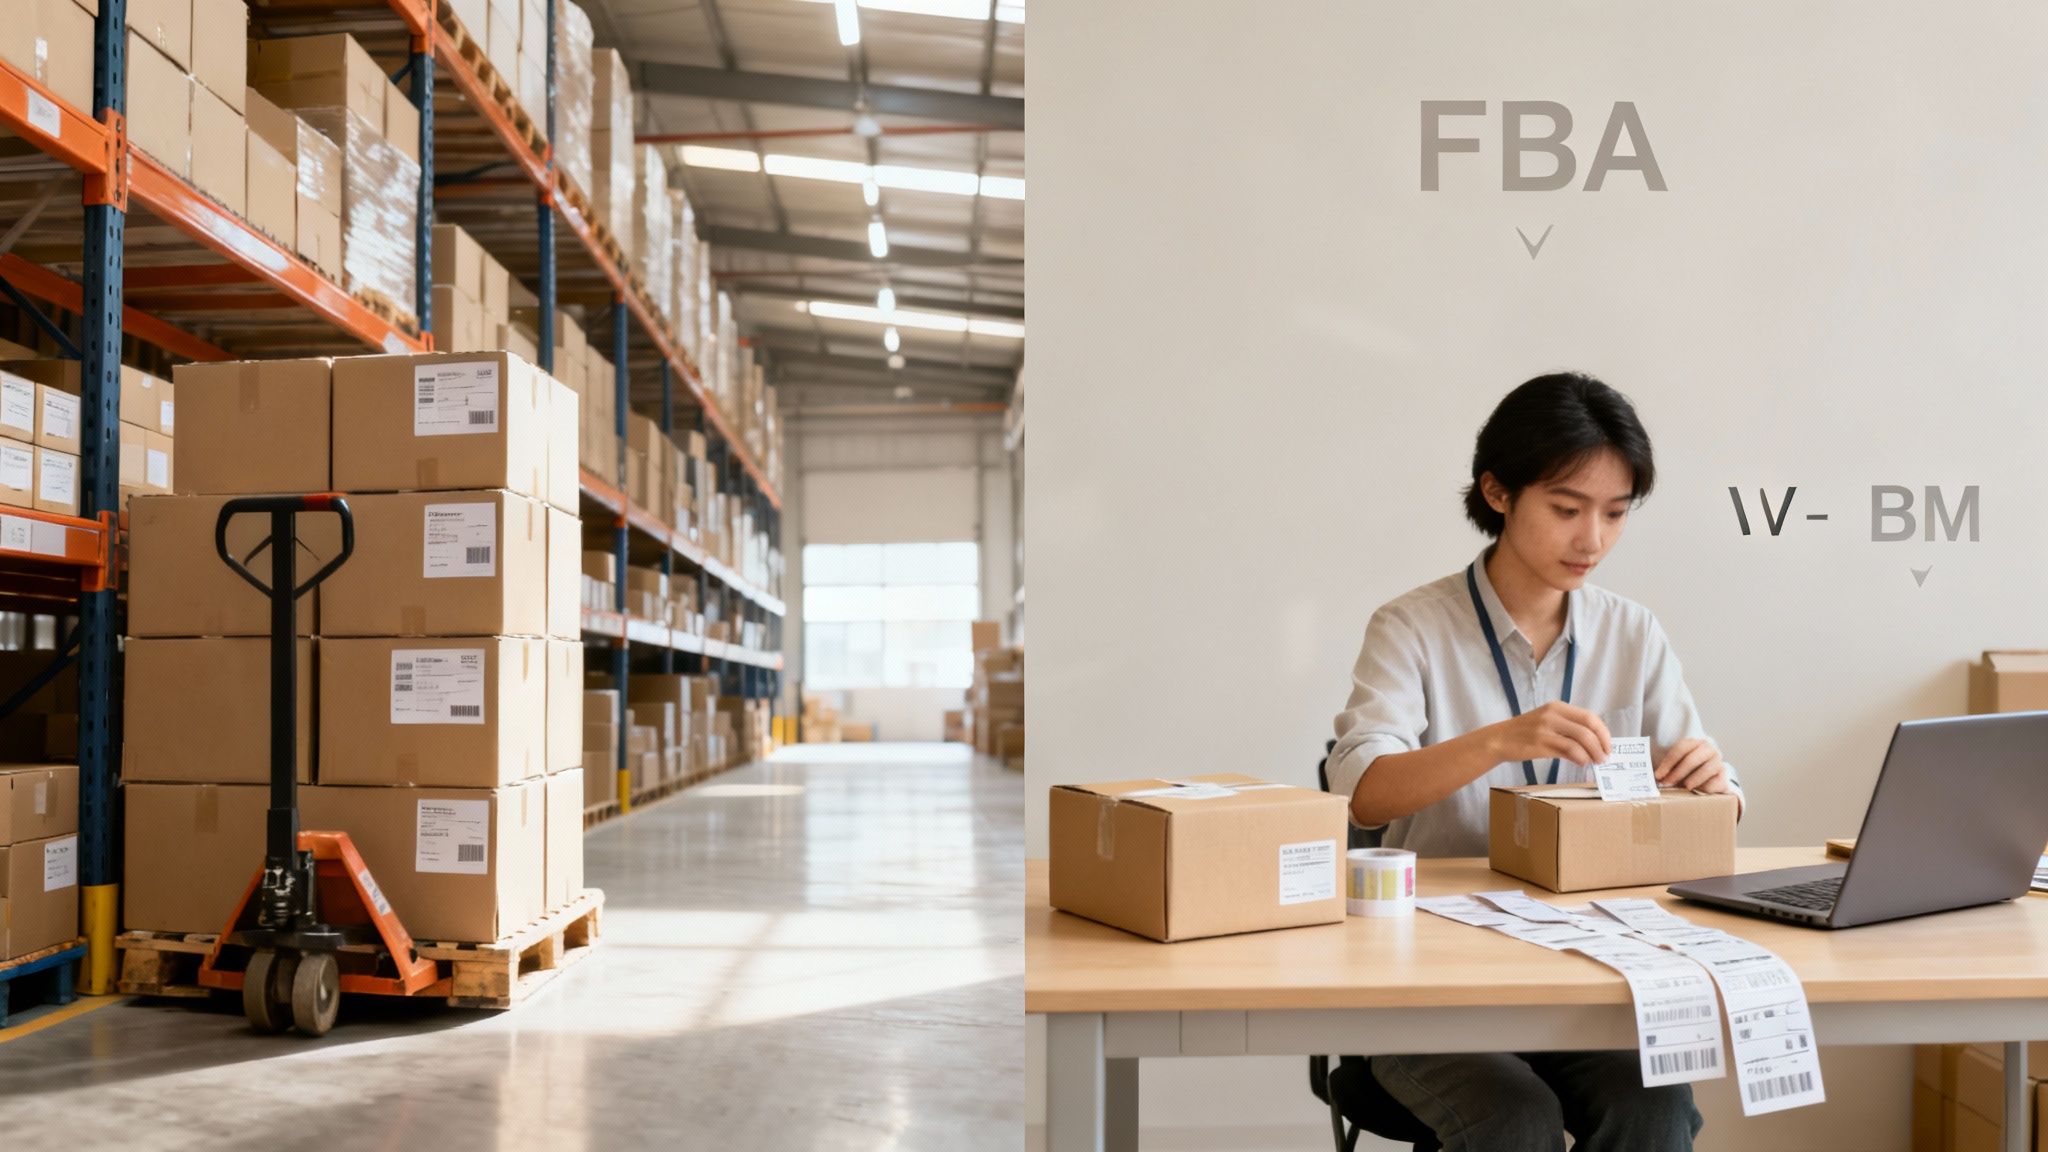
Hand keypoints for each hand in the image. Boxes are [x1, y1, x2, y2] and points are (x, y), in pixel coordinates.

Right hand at [1489, 702, 1612, 768]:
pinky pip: (1568, 750)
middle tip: (1605, 756)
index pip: (1589, 717)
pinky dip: (1580, 757)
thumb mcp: (1547, 723)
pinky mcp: (1540, 743)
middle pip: (1588, 726)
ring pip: (1581, 738)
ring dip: (1593, 752)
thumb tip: (1594, 744)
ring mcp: (1546, 728)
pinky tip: (1581, 762)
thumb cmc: (1525, 733)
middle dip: (1601, 743)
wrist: (1499, 739)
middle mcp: (1552, 714)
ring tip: (1596, 761)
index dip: (1603, 732)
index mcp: (1557, 707)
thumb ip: (1568, 729)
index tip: (1608, 745)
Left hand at [1656, 738, 1730, 792]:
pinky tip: (1698, 791)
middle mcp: (1708, 749)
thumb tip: (1655, 778)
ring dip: (1692, 780)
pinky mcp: (1725, 775)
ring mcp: (1718, 761)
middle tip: (1667, 783)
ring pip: (1705, 770)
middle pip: (1692, 759)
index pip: (1680, 749)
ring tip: (1685, 787)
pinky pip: (1714, 782)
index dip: (1668, 763)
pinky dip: (1705, 788)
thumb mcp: (1677, 766)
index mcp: (1694, 743)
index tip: (1658, 775)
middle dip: (1677, 773)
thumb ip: (1667, 770)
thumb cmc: (1688, 771)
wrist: (1710, 778)